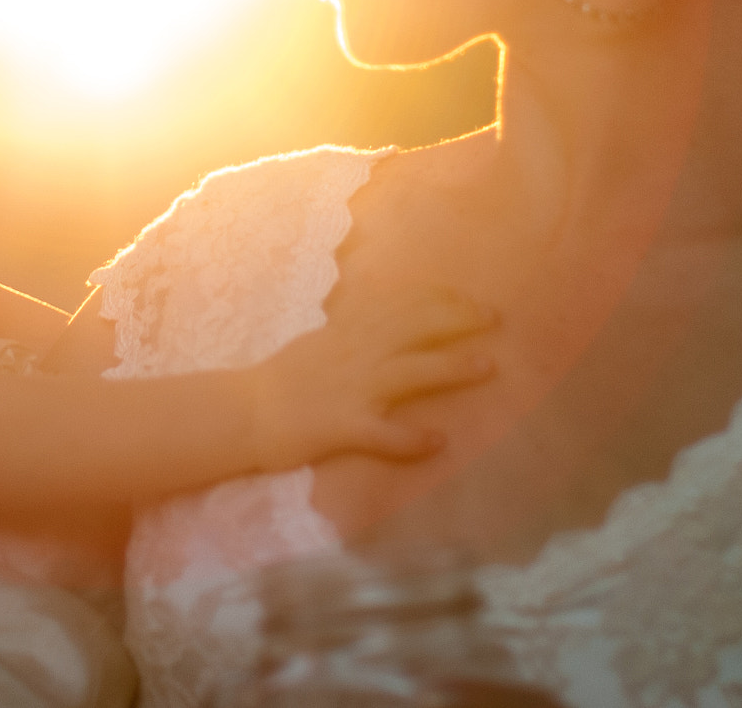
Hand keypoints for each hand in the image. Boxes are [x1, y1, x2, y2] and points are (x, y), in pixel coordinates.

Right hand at [245, 283, 496, 468]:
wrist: (246, 412)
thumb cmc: (286, 378)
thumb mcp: (323, 340)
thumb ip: (357, 329)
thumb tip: (389, 317)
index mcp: (350, 330)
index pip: (403, 304)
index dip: (443, 299)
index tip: (474, 300)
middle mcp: (355, 353)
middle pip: (414, 327)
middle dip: (457, 321)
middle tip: (495, 319)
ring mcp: (350, 388)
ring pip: (408, 372)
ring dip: (449, 368)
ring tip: (487, 367)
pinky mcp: (342, 426)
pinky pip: (381, 434)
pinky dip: (410, 438)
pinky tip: (436, 442)